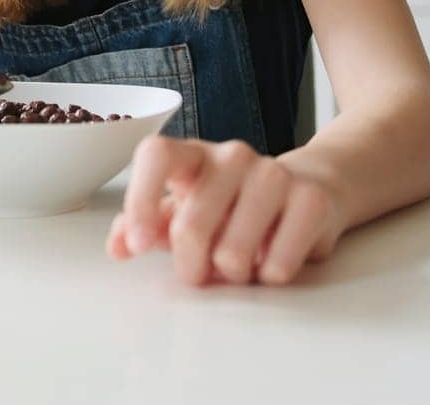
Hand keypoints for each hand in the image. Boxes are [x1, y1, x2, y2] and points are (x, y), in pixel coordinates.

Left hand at [106, 136, 345, 285]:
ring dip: (232, 274)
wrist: (310, 189)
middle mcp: (232, 155)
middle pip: (192, 224)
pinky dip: (269, 276)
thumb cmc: (235, 206)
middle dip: (190, 266)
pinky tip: (272, 260)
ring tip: (241, 264)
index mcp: (194, 156)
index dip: (141, 199)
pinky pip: (277, 264)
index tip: (139, 245)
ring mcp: (274, 172)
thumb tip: (118, 247)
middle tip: (198, 274)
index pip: (157, 155)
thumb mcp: (187, 212)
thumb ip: (148, 226)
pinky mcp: (311, 198)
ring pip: (233, 252)